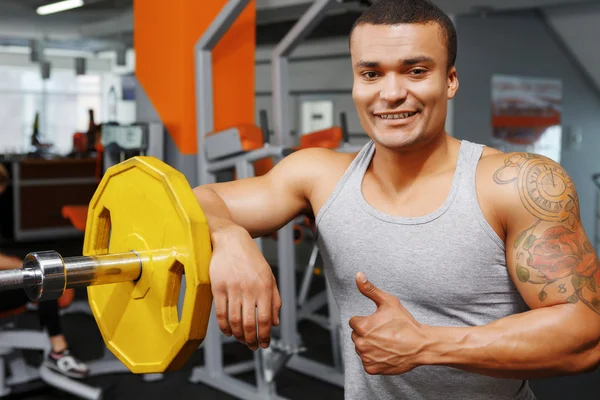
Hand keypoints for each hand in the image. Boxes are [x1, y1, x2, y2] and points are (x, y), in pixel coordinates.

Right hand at [209, 226, 280, 350]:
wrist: (230, 240)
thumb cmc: (251, 258)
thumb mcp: (269, 276)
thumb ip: (274, 299)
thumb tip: (275, 323)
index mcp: (264, 287)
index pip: (265, 319)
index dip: (264, 336)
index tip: (264, 344)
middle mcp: (249, 289)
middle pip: (249, 324)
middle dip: (251, 340)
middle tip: (252, 346)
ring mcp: (232, 288)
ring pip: (234, 321)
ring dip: (238, 335)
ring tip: (241, 339)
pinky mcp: (217, 287)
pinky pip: (220, 313)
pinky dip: (224, 327)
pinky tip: (228, 331)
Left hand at [349, 272, 427, 374]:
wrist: (420, 345)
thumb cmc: (405, 323)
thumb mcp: (388, 302)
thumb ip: (370, 289)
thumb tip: (358, 275)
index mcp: (362, 326)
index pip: (354, 322)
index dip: (366, 320)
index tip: (379, 322)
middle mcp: (361, 343)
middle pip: (356, 335)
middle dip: (366, 333)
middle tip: (384, 332)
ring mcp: (366, 357)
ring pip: (361, 348)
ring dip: (370, 345)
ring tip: (386, 342)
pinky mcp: (371, 369)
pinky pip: (366, 361)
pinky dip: (374, 358)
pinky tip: (386, 352)